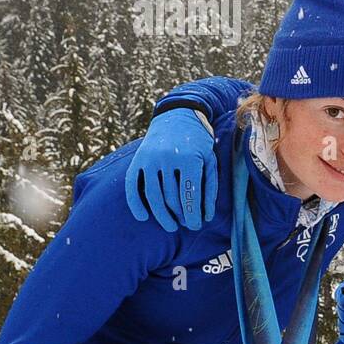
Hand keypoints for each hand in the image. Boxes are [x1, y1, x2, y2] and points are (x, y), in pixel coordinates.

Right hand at [125, 109, 217, 231]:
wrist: (177, 117)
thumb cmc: (199, 143)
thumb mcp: (210, 161)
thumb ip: (210, 187)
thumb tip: (207, 216)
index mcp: (189, 159)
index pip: (190, 194)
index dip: (193, 213)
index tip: (197, 226)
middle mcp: (166, 159)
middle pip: (171, 197)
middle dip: (179, 215)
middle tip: (186, 225)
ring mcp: (149, 159)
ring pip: (153, 195)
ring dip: (161, 215)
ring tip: (170, 226)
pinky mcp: (137, 160)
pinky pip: (132, 186)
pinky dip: (135, 203)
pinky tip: (143, 217)